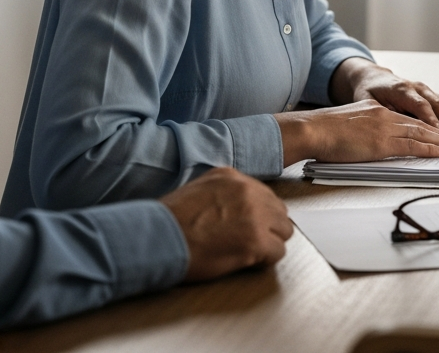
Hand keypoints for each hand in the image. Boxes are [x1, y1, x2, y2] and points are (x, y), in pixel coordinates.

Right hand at [159, 167, 292, 282]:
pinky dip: (265, 260)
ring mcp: (254, 215)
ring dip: (269, 243)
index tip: (247, 226)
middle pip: (278, 211)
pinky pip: (278, 252)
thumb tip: (239, 211)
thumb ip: (223, 195)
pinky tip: (246, 262)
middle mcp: (247, 190)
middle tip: (249, 241)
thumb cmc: (167, 222)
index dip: (258, 214)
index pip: (263, 194)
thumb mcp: (197, 191)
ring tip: (247, 252)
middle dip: (267, 227)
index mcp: (231, 177)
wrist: (155, 239)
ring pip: (283, 230)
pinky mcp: (256, 241)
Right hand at [275, 99, 438, 165]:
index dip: (425, 124)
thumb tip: (369, 139)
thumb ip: (364, 128)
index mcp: (376, 110)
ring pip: (420, 133)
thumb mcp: (349, 123)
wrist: (314, 130)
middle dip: (438, 131)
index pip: (407, 118)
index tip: (437, 130)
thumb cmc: (324, 131)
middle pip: (418, 123)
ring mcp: (385, 128)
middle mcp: (385, 116)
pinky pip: (412, 145)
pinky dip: (429, 148)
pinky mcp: (383, 142)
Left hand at [331, 58, 438, 137]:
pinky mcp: (432, 96)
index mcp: (401, 89)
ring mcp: (427, 91)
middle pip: (438, 104)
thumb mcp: (366, 102)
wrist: (373, 77)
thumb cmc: (368, 92)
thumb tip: (389, 126)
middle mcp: (417, 88)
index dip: (430, 119)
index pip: (419, 105)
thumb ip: (379, 112)